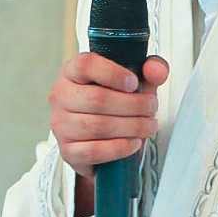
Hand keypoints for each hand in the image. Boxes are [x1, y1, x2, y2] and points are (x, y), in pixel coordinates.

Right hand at [49, 51, 170, 210]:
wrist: (100, 139)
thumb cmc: (114, 105)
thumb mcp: (134, 83)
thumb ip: (150, 71)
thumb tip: (155, 69)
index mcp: (72, 72)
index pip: (85, 65)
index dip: (112, 73)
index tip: (133, 83)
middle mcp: (61, 96)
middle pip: (97, 99)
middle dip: (133, 105)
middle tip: (151, 108)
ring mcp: (61, 125)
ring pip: (97, 126)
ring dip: (131, 127)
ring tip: (148, 126)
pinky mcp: (68, 150)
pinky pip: (94, 151)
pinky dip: (119, 148)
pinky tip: (133, 143)